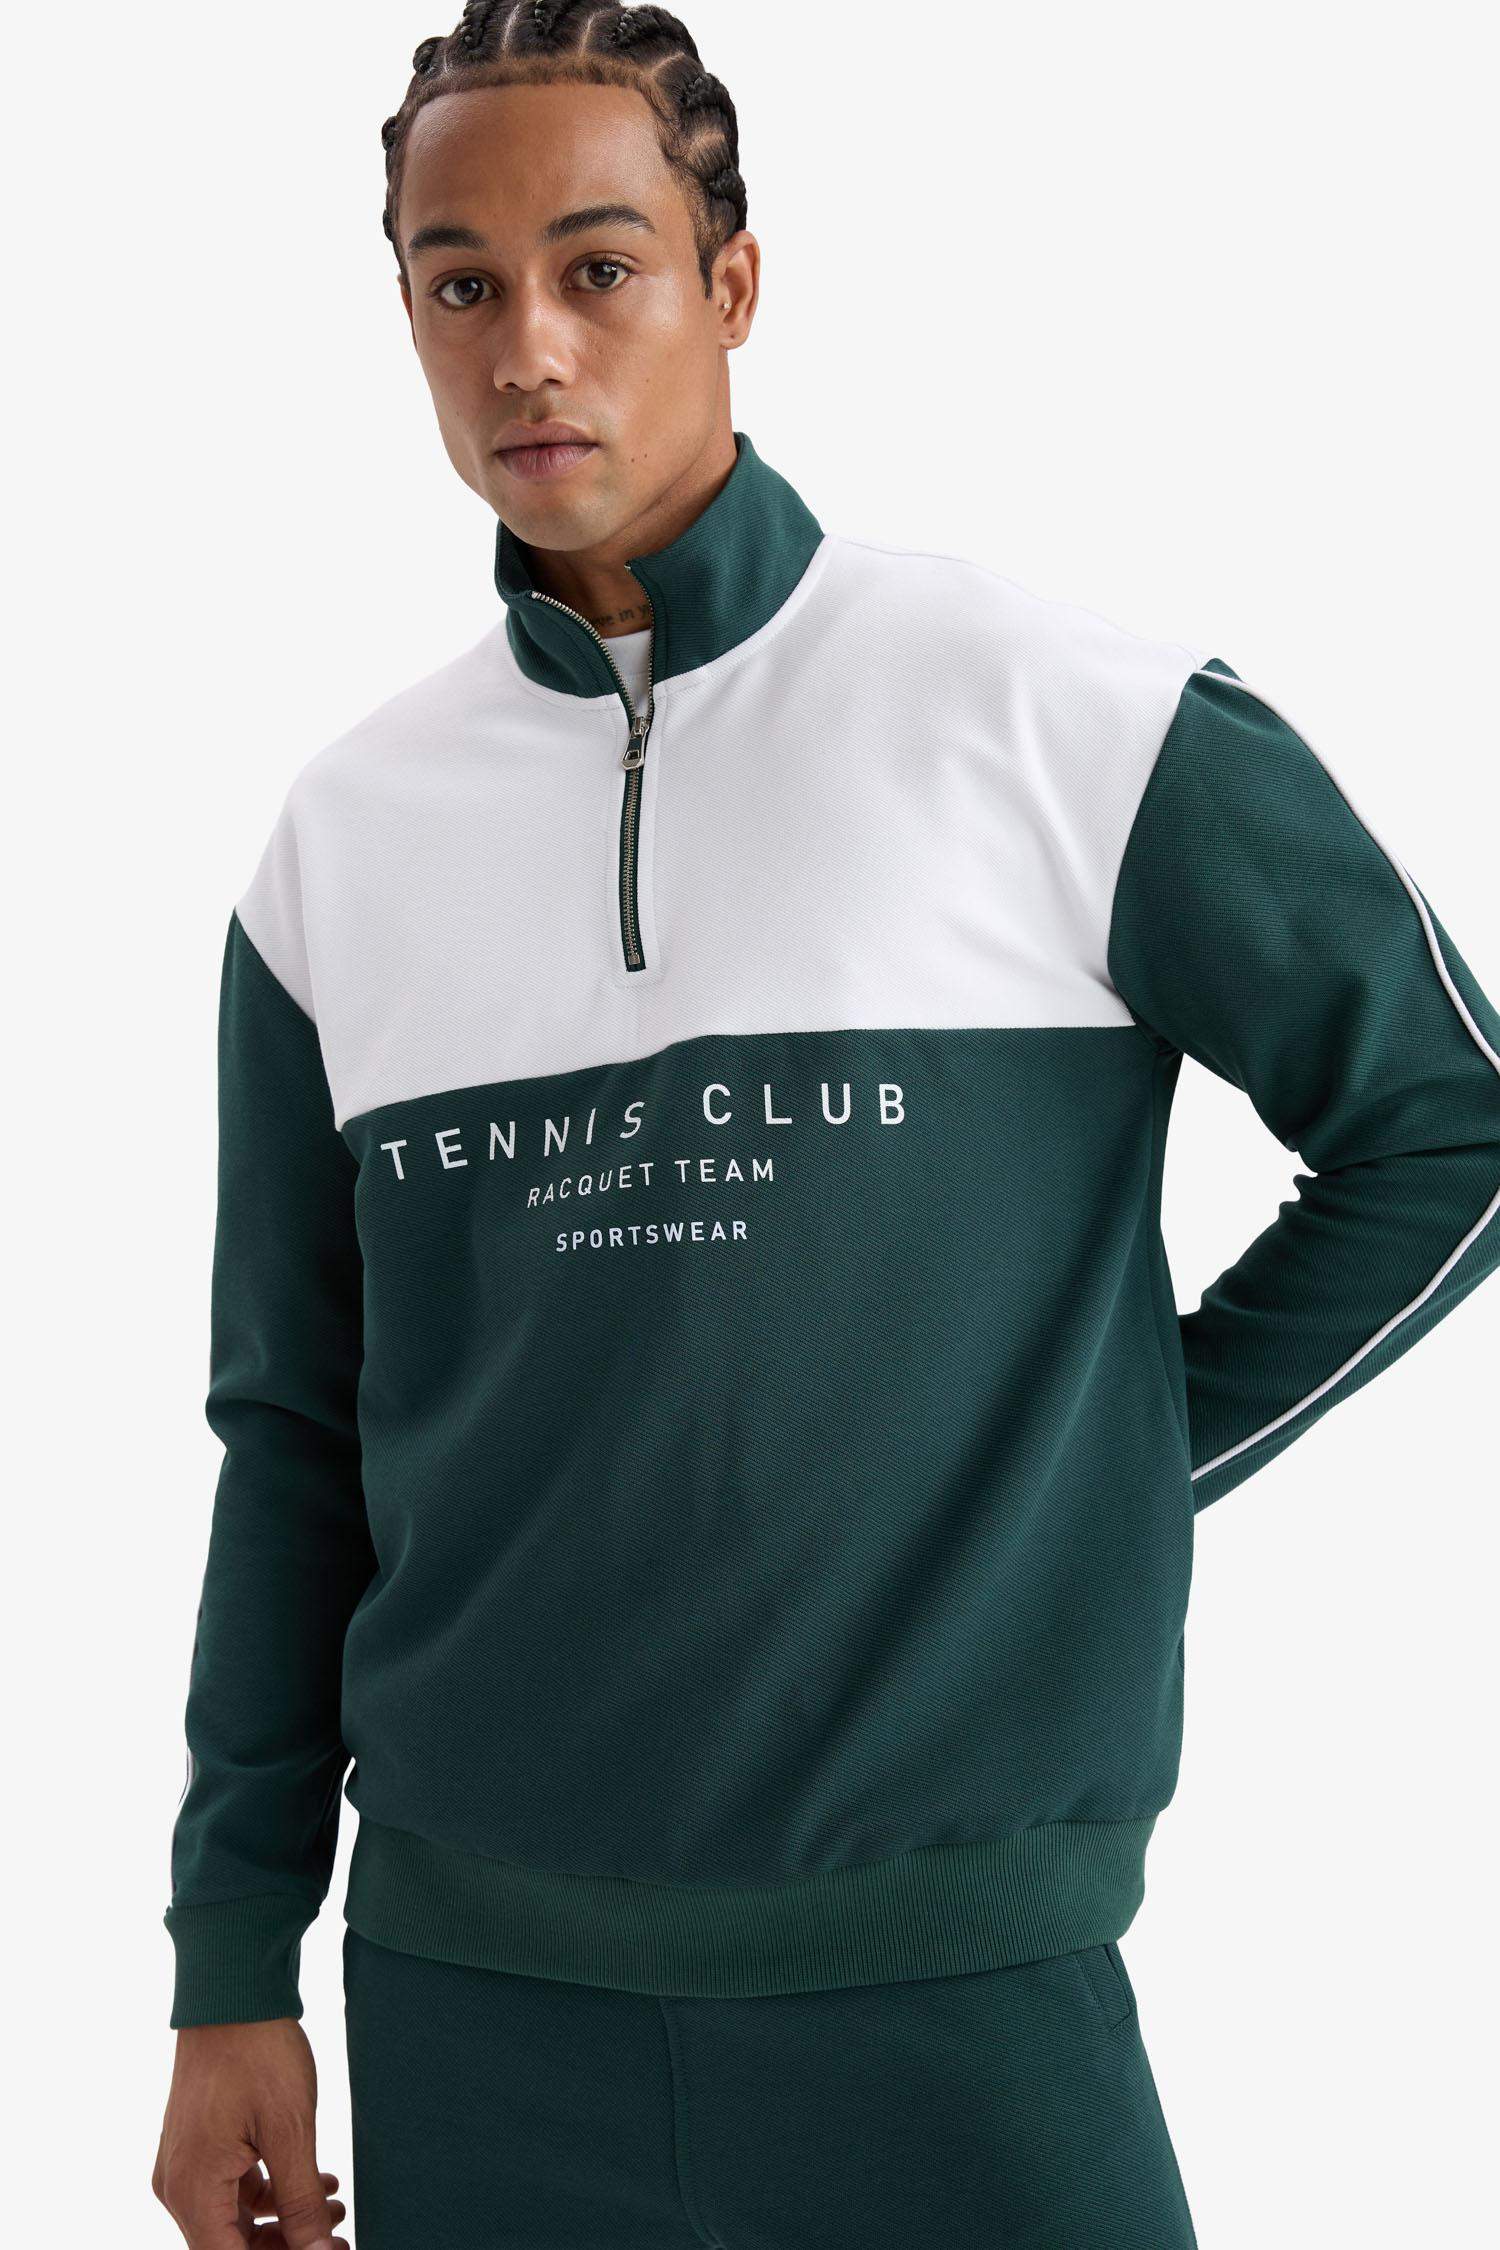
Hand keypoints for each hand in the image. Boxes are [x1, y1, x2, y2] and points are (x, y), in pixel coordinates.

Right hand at [152, 2017, 348, 2245]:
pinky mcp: (200, 2145)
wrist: (233, 1989)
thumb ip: (302, 2204)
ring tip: (335, 2205)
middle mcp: (179, 2185)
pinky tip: (317, 2181)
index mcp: (193, 2190)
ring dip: (284, 2221)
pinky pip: (233, 2189)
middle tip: (338, 2237)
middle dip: (286, 2246)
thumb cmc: (258, 2053)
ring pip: (234, 2220)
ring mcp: (186, 2164)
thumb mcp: (291, 2132)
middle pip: (230, 2246)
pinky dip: (272, 2192)